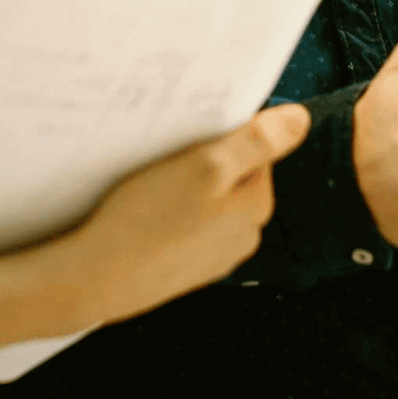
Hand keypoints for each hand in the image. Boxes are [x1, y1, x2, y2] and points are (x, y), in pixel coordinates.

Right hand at [67, 104, 306, 325]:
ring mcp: (216, 255)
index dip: (223, 137)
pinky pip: (188, 226)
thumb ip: (257, 142)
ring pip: (209, 202)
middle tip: (168, 160)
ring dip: (186, 189)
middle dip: (206, 163)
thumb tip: (301, 119)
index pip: (257, 151)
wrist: (97, 279)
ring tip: (152, 189)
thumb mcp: (205, 166)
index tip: (192, 137)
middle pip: (234, 177)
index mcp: (256, 206)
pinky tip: (147, 216)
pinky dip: (171, 215)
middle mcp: (244, 235)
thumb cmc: (147, 219)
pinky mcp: (187, 267)